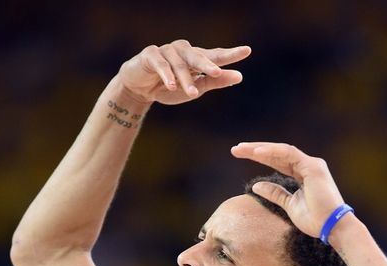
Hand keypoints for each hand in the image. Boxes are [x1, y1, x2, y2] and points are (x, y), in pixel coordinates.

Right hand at [118, 40, 250, 104]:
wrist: (139, 89)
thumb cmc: (168, 87)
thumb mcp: (195, 88)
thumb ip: (215, 82)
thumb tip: (239, 76)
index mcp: (196, 58)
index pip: (216, 55)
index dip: (231, 54)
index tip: (247, 50)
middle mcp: (183, 51)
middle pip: (199, 56)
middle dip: (208, 65)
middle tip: (218, 73)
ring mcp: (167, 51)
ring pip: (180, 65)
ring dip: (185, 80)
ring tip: (192, 93)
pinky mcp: (150, 54)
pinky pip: (161, 65)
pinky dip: (166, 75)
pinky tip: (170, 85)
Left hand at [231, 142, 346, 238]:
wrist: (332, 227)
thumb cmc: (315, 220)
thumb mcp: (289, 205)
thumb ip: (275, 194)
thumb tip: (256, 186)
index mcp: (303, 174)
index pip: (278, 161)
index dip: (260, 158)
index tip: (240, 156)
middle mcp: (308, 166)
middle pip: (277, 154)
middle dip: (255, 150)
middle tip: (235, 149)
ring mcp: (311, 165)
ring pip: (281, 151)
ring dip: (260, 149)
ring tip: (241, 149)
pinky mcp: (313, 167)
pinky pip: (289, 154)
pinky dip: (272, 152)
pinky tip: (256, 152)